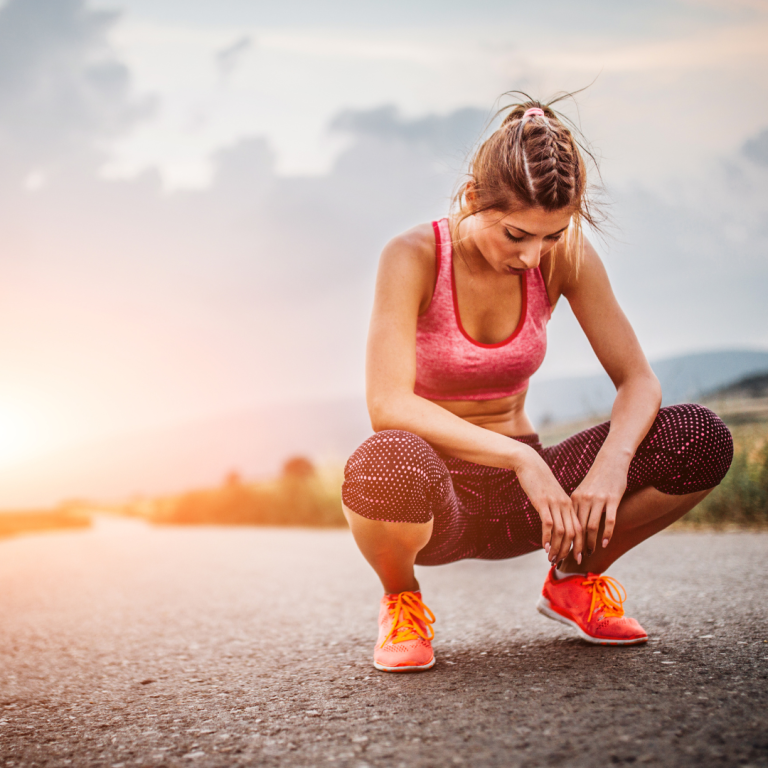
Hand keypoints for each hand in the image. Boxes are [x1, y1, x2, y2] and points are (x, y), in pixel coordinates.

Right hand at [514, 449, 580, 565]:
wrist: (530, 463)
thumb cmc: (539, 480)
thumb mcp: (551, 495)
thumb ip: (556, 508)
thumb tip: (556, 524)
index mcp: (570, 504)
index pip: (579, 529)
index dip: (580, 545)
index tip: (577, 558)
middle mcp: (566, 505)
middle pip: (573, 533)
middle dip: (569, 551)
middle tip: (562, 563)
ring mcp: (555, 504)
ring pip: (562, 532)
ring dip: (557, 548)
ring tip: (551, 559)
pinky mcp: (543, 503)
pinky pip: (549, 524)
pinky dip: (548, 538)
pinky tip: (545, 547)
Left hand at [570, 459, 627, 560]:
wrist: (610, 461)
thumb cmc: (597, 479)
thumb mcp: (583, 492)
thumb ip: (578, 507)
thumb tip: (572, 525)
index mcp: (574, 499)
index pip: (567, 523)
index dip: (564, 539)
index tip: (562, 551)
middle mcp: (584, 500)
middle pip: (577, 528)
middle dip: (575, 545)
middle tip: (575, 559)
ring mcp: (598, 500)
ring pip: (591, 526)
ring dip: (590, 542)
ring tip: (589, 553)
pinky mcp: (612, 499)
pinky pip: (608, 520)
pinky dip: (606, 534)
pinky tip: (604, 544)